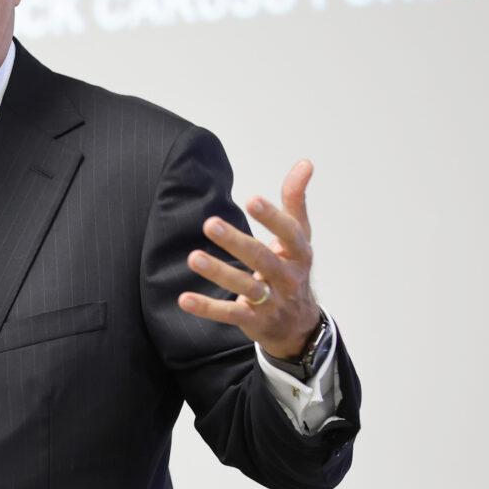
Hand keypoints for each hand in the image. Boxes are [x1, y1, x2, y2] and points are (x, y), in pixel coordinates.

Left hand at [178, 159, 321, 359]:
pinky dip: (207, 307)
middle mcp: (288, 277)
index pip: (289, 233)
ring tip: (193, 258)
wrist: (299, 325)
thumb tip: (304, 162)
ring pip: (246, 287)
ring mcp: (272, 302)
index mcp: (300, 253)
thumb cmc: (293, 269)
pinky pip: (229, 313)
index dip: (272, 217)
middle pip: (263, 259)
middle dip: (237, 242)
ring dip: (220, 272)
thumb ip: (295, 200)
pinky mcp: (254, 320)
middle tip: (210, 224)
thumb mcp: (299, 236)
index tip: (252, 199)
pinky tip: (185, 299)